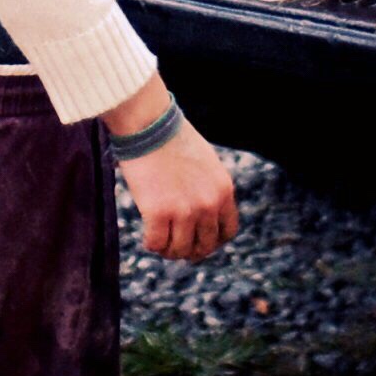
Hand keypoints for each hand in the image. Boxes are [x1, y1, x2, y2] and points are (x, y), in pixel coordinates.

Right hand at [106, 77, 238, 260]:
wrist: (150, 125)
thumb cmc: (173, 139)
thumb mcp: (206, 164)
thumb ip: (209, 189)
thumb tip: (202, 216)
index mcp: (223, 190)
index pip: (227, 232)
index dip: (212, 242)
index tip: (198, 241)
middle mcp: (208, 204)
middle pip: (204, 246)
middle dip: (189, 250)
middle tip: (175, 245)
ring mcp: (184, 210)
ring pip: (179, 250)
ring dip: (169, 250)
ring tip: (160, 241)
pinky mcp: (158, 213)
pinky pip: (156, 244)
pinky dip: (151, 244)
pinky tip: (147, 236)